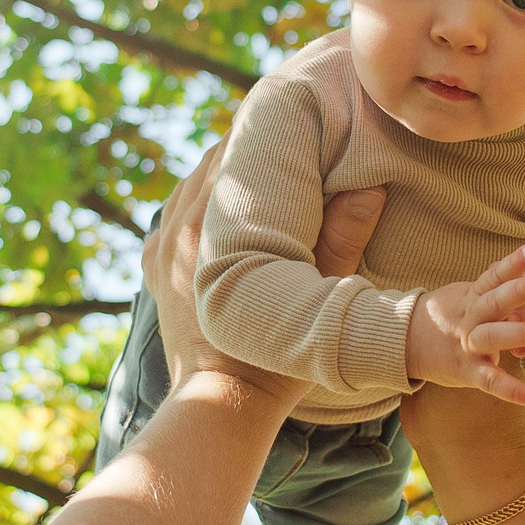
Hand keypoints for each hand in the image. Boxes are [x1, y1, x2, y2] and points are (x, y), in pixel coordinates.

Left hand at [143, 146, 388, 392]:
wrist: (221, 403)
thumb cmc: (277, 356)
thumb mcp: (323, 292)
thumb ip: (344, 237)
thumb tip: (371, 185)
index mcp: (214, 219)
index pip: (237, 148)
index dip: (267, 131)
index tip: (295, 121)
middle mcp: (178, 224)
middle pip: (212, 162)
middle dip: (246, 150)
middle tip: (282, 138)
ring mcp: (161, 247)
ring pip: (189, 187)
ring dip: (220, 176)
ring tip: (256, 167)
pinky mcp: (153, 269)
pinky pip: (168, 218)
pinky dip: (194, 206)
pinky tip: (219, 207)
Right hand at [404, 244, 524, 407]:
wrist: (407, 343)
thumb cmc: (450, 315)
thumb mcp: (468, 294)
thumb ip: (496, 280)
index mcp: (472, 296)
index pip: (493, 275)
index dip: (512, 263)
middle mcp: (470, 318)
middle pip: (494, 301)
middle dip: (518, 291)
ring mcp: (468, 345)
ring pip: (493, 337)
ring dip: (521, 333)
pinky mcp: (468, 372)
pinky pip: (491, 382)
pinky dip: (513, 390)